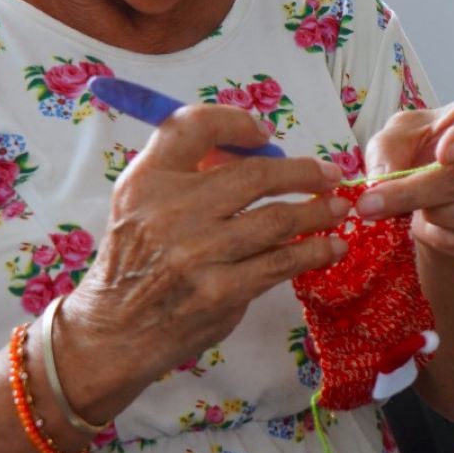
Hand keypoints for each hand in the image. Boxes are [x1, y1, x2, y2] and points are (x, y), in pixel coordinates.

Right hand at [58, 105, 349, 402]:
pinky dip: (313, 252)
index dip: (236, 122)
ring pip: (276, 219)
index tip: (265, 132)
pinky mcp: (220, 291)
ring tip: (339, 208)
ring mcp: (196, 253)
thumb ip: (186, 169)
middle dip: (303, 172)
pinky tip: (330, 247)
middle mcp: (169, 211)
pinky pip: (280, 263)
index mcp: (148, 179)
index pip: (195, 126)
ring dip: (318, 211)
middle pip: (254, 174)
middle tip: (330, 175)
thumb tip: (256, 147)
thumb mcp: (140, 201)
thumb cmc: (138, 258)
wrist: (114, 330)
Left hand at [355, 94, 453, 259]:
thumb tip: (379, 183)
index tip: (442, 155)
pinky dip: (436, 236)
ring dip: (426, 215)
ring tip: (414, 204)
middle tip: (368, 204)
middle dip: (410, 194)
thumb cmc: (429, 145)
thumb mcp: (401, 134)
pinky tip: (429, 221)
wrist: (447, 183)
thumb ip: (388, 150)